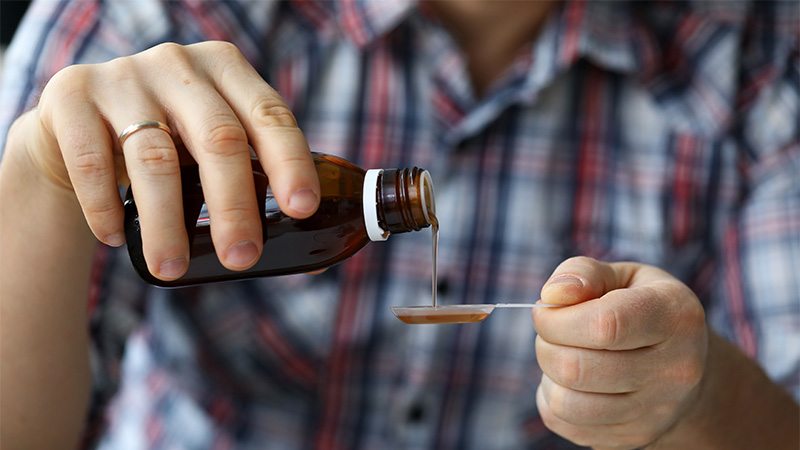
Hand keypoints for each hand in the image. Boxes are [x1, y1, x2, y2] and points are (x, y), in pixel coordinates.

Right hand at [15, 41, 319, 280]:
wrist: (79, 126)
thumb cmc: (170, 145)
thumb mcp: (213, 151)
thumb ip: (256, 188)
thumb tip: (315, 260)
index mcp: (228, 71)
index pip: (270, 116)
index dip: (290, 163)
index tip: (302, 210)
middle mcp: (180, 65)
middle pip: (219, 139)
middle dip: (234, 206)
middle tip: (241, 258)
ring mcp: (124, 77)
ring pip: (155, 158)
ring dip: (167, 223)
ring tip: (173, 271)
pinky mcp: (73, 96)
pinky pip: (92, 160)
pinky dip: (105, 207)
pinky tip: (118, 239)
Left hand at [532, 256, 706, 448]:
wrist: (685, 366)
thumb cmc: (643, 308)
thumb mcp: (624, 276)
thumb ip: (584, 273)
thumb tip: (552, 295)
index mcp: (675, 316)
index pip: (605, 324)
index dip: (558, 318)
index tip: (545, 309)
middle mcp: (674, 370)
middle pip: (576, 367)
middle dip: (545, 343)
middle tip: (550, 330)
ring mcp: (655, 411)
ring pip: (567, 403)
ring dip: (548, 374)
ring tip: (563, 354)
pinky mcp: (634, 437)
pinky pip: (564, 423)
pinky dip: (553, 399)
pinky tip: (573, 381)